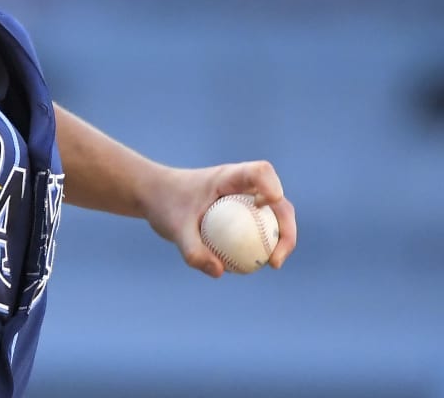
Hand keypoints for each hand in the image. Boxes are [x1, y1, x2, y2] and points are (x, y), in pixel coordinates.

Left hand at [144, 160, 297, 277]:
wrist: (156, 196)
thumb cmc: (164, 204)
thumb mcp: (173, 228)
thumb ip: (193, 250)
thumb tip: (219, 272)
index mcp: (229, 177)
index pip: (259, 172)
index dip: (271, 186)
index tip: (268, 205)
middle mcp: (243, 185)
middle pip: (277, 200)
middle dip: (286, 228)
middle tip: (276, 258)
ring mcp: (246, 199)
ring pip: (274, 216)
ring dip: (281, 238)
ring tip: (273, 264)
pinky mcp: (243, 213)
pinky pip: (261, 228)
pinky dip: (265, 245)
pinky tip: (255, 266)